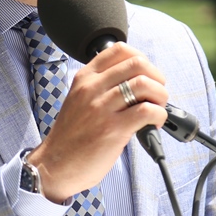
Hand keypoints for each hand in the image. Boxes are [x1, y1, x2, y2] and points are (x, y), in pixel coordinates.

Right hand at [27, 42, 167, 202]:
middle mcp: (92, 88)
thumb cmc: (71, 137)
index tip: (147, 75)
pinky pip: (147, 111)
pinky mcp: (112, 129)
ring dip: (160, 96)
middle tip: (157, 94)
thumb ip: (102, 88)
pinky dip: (159, 115)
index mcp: (85, 78)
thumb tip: (137, 83)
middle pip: (137, 64)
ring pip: (144, 84)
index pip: (119, 50)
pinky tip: (154, 123)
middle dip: (157, 77)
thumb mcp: (79, 100)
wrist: (54, 165)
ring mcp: (101, 108)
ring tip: (157, 109)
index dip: (142, 59)